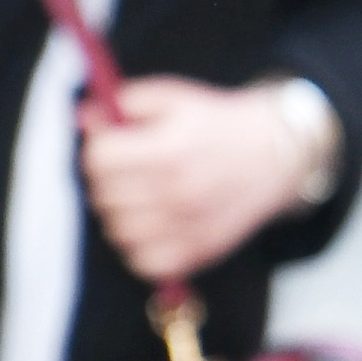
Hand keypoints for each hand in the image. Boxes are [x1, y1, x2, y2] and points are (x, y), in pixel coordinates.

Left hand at [81, 76, 320, 282]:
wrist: (277, 155)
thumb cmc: (220, 124)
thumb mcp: (174, 98)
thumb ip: (124, 103)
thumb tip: (84, 118)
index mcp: (170, 151)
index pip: (100, 159)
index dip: (99, 148)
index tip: (112, 144)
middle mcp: (178, 193)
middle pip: (105, 195)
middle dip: (108, 179)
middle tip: (125, 169)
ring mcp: (190, 227)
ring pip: (119, 231)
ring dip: (120, 214)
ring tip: (137, 197)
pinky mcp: (201, 251)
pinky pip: (145, 262)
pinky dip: (138, 247)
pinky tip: (150, 226)